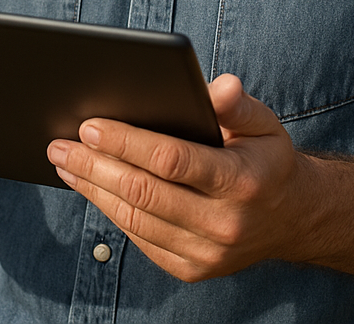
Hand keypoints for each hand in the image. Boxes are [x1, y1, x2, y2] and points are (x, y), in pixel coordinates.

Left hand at [46, 74, 308, 281]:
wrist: (293, 219)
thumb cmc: (266, 159)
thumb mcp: (263, 124)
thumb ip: (237, 105)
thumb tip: (220, 85)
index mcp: (240, 181)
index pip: (171, 160)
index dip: (125, 142)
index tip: (89, 125)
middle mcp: (224, 223)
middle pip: (143, 192)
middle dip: (94, 165)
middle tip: (59, 143)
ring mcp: (207, 253)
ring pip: (135, 219)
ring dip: (92, 189)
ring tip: (64, 162)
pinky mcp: (192, 269)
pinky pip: (140, 238)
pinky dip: (110, 211)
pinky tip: (90, 187)